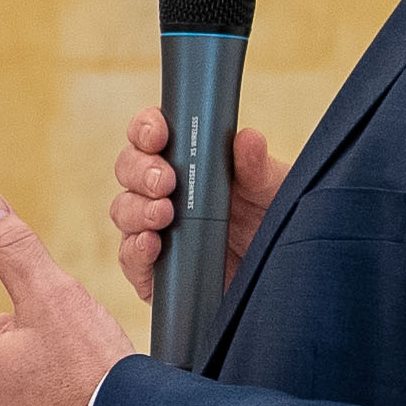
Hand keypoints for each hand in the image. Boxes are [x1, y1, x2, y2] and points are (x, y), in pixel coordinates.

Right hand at [110, 107, 283, 303]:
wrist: (281, 276)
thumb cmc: (273, 226)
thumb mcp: (273, 192)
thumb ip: (258, 167)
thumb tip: (247, 139)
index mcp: (189, 163)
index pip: (152, 136)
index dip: (147, 128)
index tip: (158, 135)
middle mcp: (165, 193)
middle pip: (129, 170)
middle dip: (140, 171)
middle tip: (165, 181)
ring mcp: (156, 231)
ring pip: (123, 211)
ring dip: (137, 209)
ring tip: (164, 214)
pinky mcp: (153, 272)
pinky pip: (129, 259)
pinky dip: (134, 250)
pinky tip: (151, 244)